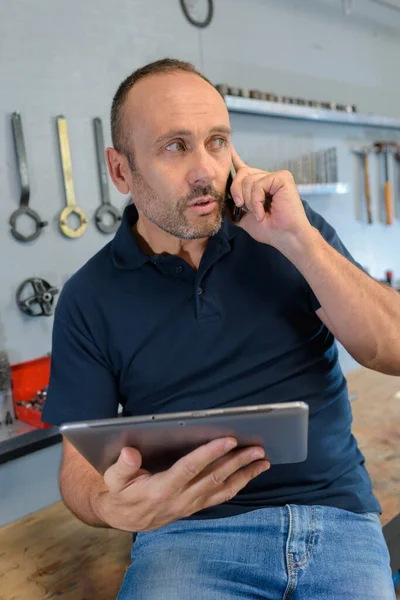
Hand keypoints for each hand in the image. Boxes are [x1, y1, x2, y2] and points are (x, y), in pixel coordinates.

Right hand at [96, 438, 269, 532]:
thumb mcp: (114, 478)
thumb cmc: (120, 492)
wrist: (124, 517)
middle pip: (214, 478)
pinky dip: (238, 484)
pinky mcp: (196, 507)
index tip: (228, 439)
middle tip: (256, 448)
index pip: (190, 468)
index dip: (210, 453)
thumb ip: (123, 465)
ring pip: (222, 490)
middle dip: (237, 462)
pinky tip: (250, 473)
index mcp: (161, 489)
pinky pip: (221, 496)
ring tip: (263, 461)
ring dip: (244, 475)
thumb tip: (130, 452)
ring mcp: (190, 505)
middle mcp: (180, 499)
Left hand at [230, 146, 313, 250]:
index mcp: (260, 185)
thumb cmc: (269, 230)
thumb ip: (234, 207)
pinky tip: (262, 212)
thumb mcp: (244, 218)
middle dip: (236, 190)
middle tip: (241, 207)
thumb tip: (224, 198)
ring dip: (249, 201)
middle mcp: (268, 178)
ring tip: (259, 213)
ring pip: (248, 180)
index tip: (228, 147)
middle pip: (242, 173)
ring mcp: (276, 176)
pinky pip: (258, 184)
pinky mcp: (282, 178)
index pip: (244, 168)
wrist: (286, 237)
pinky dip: (256, 201)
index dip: (235, 159)